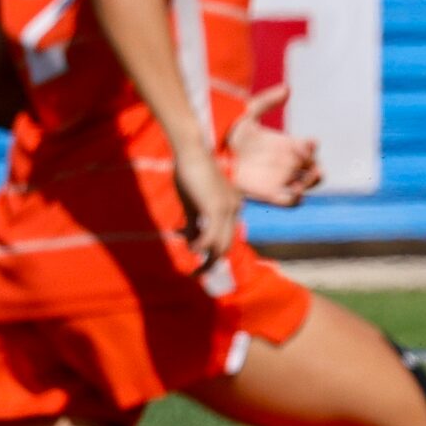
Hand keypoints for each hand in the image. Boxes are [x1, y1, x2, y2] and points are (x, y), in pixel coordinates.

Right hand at [170, 141, 240, 268]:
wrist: (191, 151)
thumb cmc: (189, 173)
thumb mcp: (192, 204)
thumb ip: (195, 224)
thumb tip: (192, 245)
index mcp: (233, 206)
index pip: (228, 236)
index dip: (215, 252)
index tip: (201, 262)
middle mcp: (235, 209)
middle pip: (228, 245)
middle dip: (213, 262)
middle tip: (197, 274)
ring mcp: (228, 208)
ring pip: (222, 244)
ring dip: (208, 260)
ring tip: (194, 270)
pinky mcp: (216, 207)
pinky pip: (211, 236)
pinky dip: (201, 247)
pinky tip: (191, 249)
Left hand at [227, 86, 322, 206]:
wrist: (208, 153)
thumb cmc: (225, 132)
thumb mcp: (246, 114)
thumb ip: (267, 102)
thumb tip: (287, 88)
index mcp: (285, 144)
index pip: (308, 147)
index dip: (311, 146)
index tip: (307, 144)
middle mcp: (285, 162)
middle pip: (312, 168)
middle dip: (317, 169)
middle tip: (312, 167)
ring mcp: (278, 178)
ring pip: (305, 185)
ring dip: (310, 183)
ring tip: (305, 180)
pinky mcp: (268, 193)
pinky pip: (288, 200)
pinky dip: (295, 198)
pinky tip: (291, 190)